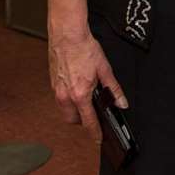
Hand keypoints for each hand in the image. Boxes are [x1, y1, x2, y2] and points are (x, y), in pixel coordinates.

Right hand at [48, 26, 125, 143]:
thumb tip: (121, 102)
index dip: (94, 132)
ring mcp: (57, 90)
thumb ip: (114, 89)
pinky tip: (77, 89)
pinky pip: (60, 100)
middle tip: (93, 114)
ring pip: (65, 111)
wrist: (67, 35)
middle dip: (83, 121)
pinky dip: (68, 100)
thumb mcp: (105, 69)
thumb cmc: (84, 49)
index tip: (98, 139)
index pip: (88, 121)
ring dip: (74, 111)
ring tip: (86, 100)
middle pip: (73, 120)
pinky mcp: (52, 84)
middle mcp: (65, 96)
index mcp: (80, 94)